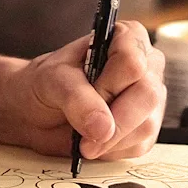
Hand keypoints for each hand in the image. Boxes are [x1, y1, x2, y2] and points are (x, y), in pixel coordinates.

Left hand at [0, 19, 165, 162]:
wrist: (38, 112)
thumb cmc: (46, 84)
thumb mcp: (53, 81)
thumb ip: (77, 99)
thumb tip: (104, 128)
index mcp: (127, 37)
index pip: (133, 62)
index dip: (108, 86)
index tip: (87, 94)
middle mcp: (146, 65)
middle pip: (147, 95)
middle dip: (113, 120)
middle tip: (84, 135)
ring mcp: (150, 98)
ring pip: (146, 125)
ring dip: (110, 140)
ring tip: (83, 139)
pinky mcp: (146, 127)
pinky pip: (139, 145)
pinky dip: (112, 150)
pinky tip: (95, 142)